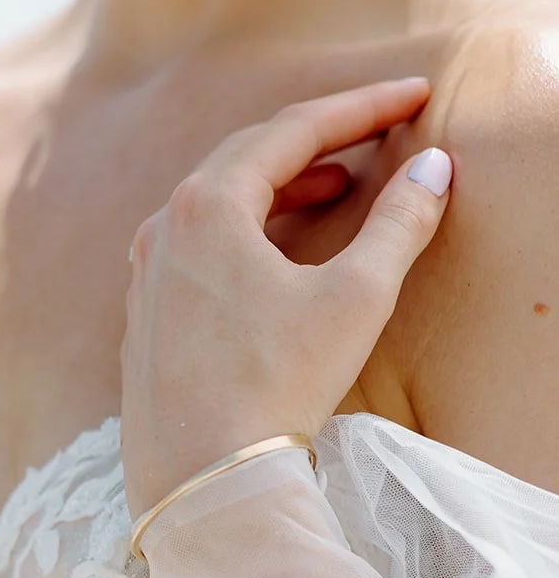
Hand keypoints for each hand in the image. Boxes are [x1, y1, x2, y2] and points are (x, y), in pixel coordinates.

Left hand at [120, 79, 452, 516]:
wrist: (202, 480)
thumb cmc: (274, 386)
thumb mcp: (354, 299)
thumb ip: (398, 224)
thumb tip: (432, 169)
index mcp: (207, 205)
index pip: (294, 129)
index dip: (362, 108)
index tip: (412, 97)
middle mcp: (163, 230)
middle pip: (247, 158)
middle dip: (317, 141)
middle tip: (375, 135)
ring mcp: (146, 278)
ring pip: (216, 207)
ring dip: (277, 188)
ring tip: (331, 190)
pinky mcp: (144, 322)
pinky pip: (196, 253)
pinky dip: (244, 236)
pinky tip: (274, 260)